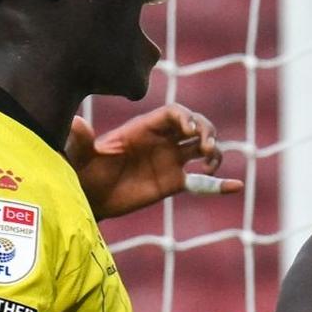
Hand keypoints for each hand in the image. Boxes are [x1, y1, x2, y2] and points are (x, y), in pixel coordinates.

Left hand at [65, 104, 242, 218]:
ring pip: (202, 148)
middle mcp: (160, 141)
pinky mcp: (173, 183)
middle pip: (194, 125)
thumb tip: (75, 123)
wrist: (89, 198)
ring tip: (211, 164)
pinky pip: (202, 182)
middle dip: (206, 131)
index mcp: (143, 129)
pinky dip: (220, 184)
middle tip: (206, 148)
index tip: (190, 130)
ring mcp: (169, 161)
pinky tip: (236, 187)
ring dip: (214, 151)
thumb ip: (81, 140)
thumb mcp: (81, 156)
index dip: (186, 117)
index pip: (173, 113)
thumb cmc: (82, 172)